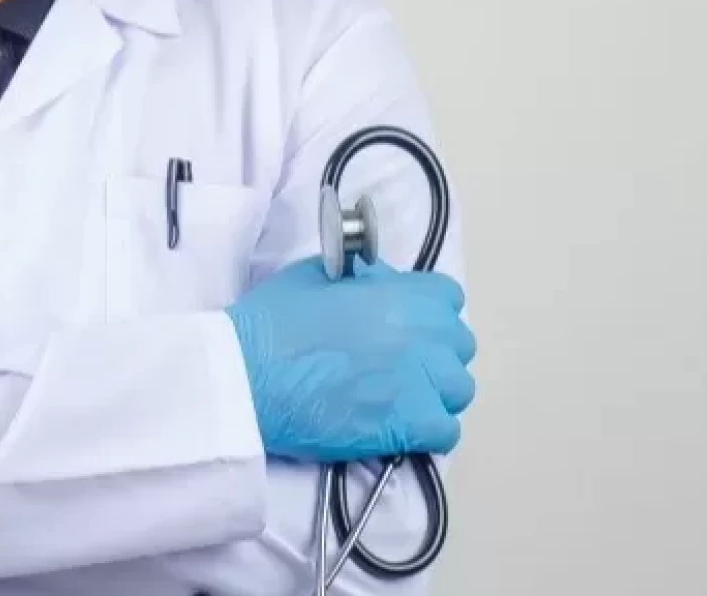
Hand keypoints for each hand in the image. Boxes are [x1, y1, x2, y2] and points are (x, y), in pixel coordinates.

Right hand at [225, 256, 475, 462]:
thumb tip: (383, 285)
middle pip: (459, 347)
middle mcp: (424, 335)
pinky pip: (447, 432)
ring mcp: (421, 382)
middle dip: (434, 355)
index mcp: (406, 295)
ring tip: (400, 401)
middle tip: (398, 367)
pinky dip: (429, 433)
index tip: (405, 328)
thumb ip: (365, 278)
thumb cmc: (274, 321)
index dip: (428, 313)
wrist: (247, 376)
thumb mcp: (320, 273)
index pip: (450, 299)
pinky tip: (399, 429)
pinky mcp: (409, 426)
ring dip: (435, 394)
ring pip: (458, 391)